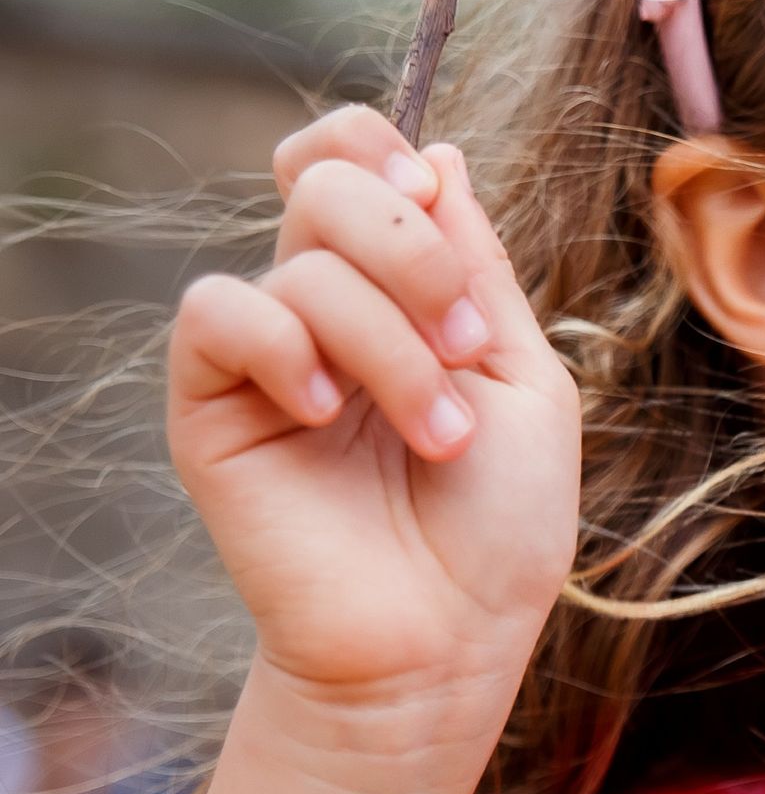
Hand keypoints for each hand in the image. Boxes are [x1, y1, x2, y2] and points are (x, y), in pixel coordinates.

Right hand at [168, 106, 581, 722]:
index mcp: (401, 291)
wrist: (447, 643)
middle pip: (330, 185)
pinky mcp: (211, 409)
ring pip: (306, 265)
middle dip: (415, 252)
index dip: (382, 150)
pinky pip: (218, 314)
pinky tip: (327, 415)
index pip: (356, 162)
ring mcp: (268, 357)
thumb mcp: (523, 376)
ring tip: (439, 435)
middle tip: (464, 346)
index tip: (434, 199)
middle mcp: (327, 309)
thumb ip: (476, 265)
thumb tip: (434, 153)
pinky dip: (285, 347)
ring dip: (394, 345)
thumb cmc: (500, 529)